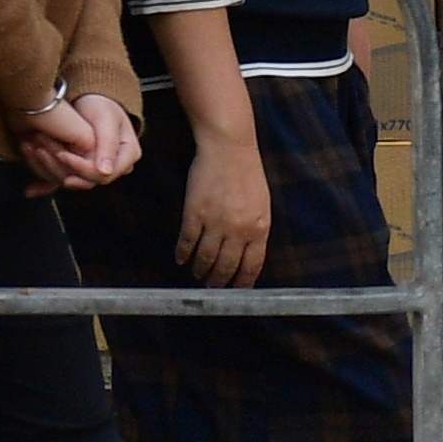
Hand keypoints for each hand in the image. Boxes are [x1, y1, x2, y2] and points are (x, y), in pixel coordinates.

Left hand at [16, 90, 133, 191]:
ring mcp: (91, 171)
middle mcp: (110, 168)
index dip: (80, 167)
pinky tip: (31, 190)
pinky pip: (60, 183)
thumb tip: (105, 171)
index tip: (62, 155)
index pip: (102, 174)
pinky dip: (44, 186)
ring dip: (47, 170)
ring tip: (31, 150)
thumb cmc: (101, 105)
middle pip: (84, 181)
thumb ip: (108, 143)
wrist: (89, 99)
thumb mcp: (107, 119)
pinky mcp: (74, 171)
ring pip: (69, 181)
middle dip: (59, 167)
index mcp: (125, 157)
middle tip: (40, 150)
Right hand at [176, 128, 270, 285]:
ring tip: (196, 276)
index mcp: (259, 229)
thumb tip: (246, 251)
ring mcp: (215, 222)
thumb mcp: (261, 205)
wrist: (229, 150)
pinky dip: (183, 253)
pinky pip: (187, 240)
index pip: (252, 265)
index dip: (243, 281)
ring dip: (200, 269)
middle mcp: (238, 230)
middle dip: (219, 280)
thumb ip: (255, 229)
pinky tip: (181, 259)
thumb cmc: (248, 175)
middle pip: (227, 265)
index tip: (236, 291)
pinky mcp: (194, 213)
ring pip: (206, 256)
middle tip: (212, 288)